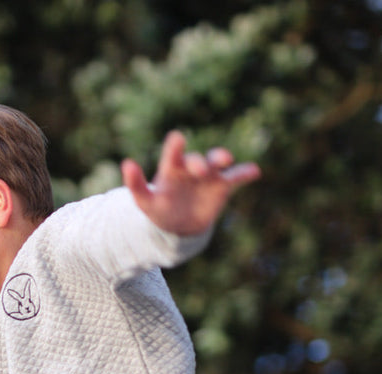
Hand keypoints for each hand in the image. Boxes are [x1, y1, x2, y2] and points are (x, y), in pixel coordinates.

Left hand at [121, 131, 260, 236]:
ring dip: (221, 158)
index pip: (174, 153)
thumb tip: (126, 163)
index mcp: (173, 168)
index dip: (176, 146)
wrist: (179, 226)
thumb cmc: (161, 210)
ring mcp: (208, 175)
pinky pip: (236, 177)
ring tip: (226, 160)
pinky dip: (245, 173)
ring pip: (217, 163)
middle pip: (197, 159)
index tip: (178, 140)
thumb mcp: (145, 203)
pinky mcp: (222, 186)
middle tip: (199, 169)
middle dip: (199, 162)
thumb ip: (136, 185)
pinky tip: (254, 171)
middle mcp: (192, 167)